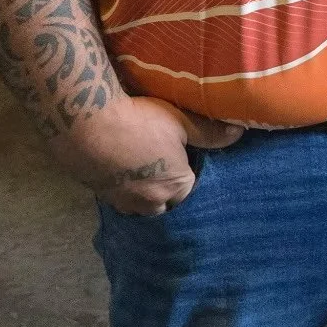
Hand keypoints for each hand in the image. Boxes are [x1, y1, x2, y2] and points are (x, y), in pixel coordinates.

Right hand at [53, 94, 242, 215]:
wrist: (87, 124)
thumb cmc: (141, 121)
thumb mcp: (182, 121)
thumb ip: (211, 132)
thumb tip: (239, 133)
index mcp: (174, 187)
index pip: (190, 192)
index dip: (189, 175)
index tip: (186, 159)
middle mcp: (148, 203)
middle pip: (165, 205)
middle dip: (167, 192)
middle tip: (165, 166)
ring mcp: (120, 201)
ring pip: (138, 206)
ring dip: (142, 193)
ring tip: (142, 168)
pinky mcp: (98, 194)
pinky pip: (116, 197)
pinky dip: (120, 186)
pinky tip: (119, 167)